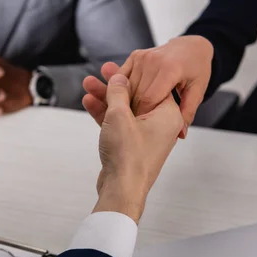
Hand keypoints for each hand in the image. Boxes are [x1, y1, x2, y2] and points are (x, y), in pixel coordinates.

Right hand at [82, 36, 213, 137]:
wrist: (191, 47)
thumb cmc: (195, 69)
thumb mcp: (197, 91)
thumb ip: (187, 113)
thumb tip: (181, 133)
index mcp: (170, 70)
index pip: (148, 99)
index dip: (143, 116)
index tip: (142, 128)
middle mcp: (154, 61)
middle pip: (135, 94)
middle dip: (132, 111)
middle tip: (133, 126)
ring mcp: (143, 57)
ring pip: (126, 86)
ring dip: (122, 100)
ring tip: (124, 112)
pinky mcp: (135, 56)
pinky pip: (122, 76)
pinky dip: (120, 89)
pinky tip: (121, 100)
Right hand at [90, 74, 183, 222]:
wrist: (122, 190)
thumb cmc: (129, 158)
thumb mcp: (120, 116)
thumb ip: (119, 92)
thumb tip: (118, 77)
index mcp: (167, 115)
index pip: (153, 85)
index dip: (132, 74)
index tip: (116, 67)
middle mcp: (160, 125)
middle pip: (137, 96)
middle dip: (115, 85)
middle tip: (100, 72)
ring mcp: (145, 136)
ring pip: (125, 110)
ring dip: (106, 99)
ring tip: (88, 85)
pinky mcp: (131, 146)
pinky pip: (119, 124)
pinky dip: (105, 115)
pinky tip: (90, 103)